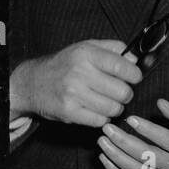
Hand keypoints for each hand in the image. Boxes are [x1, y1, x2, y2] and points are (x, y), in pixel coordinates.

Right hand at [10, 40, 141, 126]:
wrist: (31, 83)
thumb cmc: (65, 65)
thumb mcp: (86, 47)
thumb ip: (114, 48)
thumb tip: (137, 58)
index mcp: (86, 54)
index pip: (123, 67)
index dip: (135, 75)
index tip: (134, 77)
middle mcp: (79, 73)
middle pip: (123, 92)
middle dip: (125, 94)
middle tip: (118, 91)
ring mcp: (73, 94)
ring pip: (114, 108)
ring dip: (115, 107)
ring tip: (106, 100)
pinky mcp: (69, 112)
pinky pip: (101, 120)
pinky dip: (102, 117)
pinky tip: (95, 109)